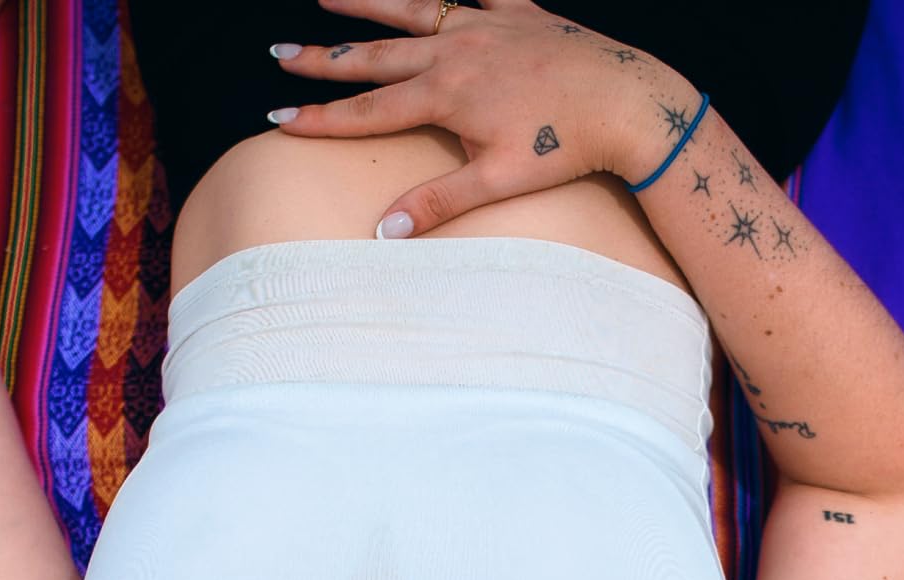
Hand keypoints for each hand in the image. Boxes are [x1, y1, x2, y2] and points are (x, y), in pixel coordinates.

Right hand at [268, 0, 687, 237]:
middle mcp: (456, 51)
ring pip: (413, 9)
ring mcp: (485, 24)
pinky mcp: (519, 12)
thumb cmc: (564, 147)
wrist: (626, 101)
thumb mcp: (497, 181)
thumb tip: (384, 233)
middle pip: (376, 54)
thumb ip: (437, 203)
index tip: (278, 117)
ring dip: (367, 2)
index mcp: (445, 94)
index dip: (320, 117)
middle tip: (280, 53)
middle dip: (324, 57)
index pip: (368, 109)